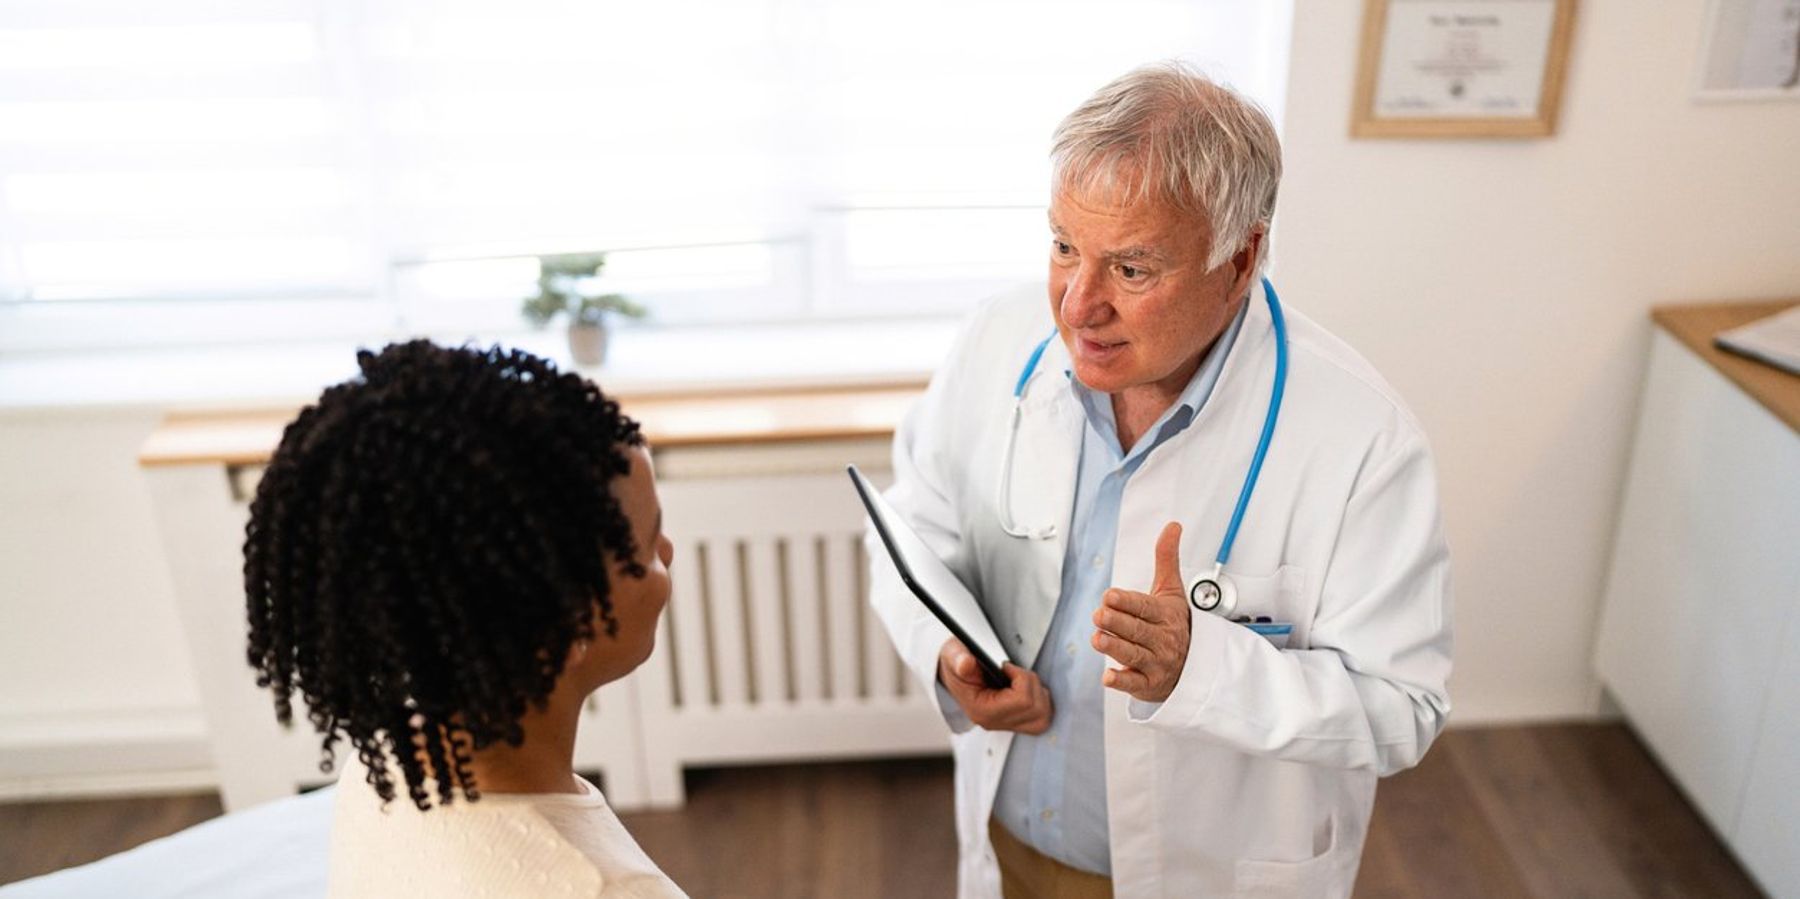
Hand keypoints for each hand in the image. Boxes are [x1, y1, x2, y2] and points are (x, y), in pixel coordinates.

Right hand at [937, 638, 1051, 733]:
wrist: (954, 673)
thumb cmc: (957, 664)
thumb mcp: (954, 655)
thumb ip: (959, 659)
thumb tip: (966, 664)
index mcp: (982, 710)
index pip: (1022, 701)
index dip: (1021, 678)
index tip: (1006, 668)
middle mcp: (995, 722)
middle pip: (1036, 709)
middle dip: (1031, 684)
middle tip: (1014, 673)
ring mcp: (1006, 725)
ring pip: (1042, 717)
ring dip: (1038, 693)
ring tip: (1020, 681)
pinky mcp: (1016, 723)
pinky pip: (1042, 719)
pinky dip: (1041, 702)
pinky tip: (1027, 690)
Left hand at [1092, 521, 1190, 702]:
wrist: (1194, 665)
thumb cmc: (1175, 623)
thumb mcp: (1173, 591)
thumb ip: (1167, 559)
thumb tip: (1173, 526)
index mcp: (1165, 615)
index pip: (1144, 607)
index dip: (1127, 601)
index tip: (1109, 595)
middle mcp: (1161, 639)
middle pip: (1137, 630)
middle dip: (1117, 623)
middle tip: (1098, 615)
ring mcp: (1156, 663)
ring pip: (1134, 655)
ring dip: (1115, 648)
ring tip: (1097, 639)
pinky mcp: (1148, 684)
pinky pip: (1135, 684)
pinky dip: (1122, 681)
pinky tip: (1108, 677)